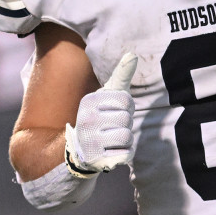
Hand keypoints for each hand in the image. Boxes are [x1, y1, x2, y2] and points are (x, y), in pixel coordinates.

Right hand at [64, 52, 137, 175]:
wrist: (82, 151)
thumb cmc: (101, 118)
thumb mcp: (108, 97)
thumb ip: (121, 76)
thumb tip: (133, 54)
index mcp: (89, 101)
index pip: (126, 101)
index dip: (126, 108)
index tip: (113, 112)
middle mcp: (86, 120)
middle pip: (126, 119)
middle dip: (125, 124)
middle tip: (110, 128)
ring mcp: (89, 141)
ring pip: (127, 137)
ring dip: (125, 140)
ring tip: (111, 140)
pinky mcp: (97, 160)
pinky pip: (127, 154)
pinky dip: (124, 154)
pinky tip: (111, 152)